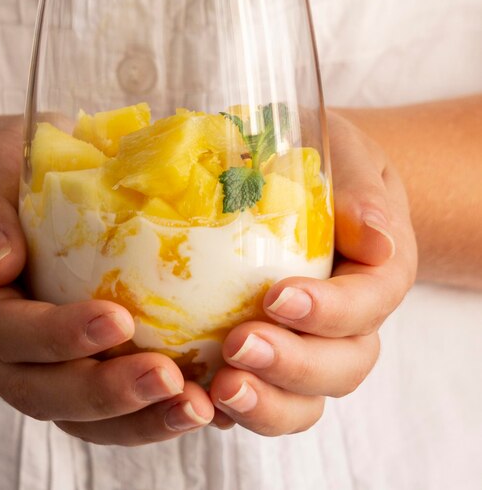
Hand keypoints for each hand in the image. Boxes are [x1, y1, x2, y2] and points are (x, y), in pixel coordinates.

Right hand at [0, 120, 213, 446]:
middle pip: (35, 389)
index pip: (1, 329)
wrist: (3, 193)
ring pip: (70, 413)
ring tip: (193, 408)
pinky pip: (99, 407)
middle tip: (167, 379)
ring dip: (132, 418)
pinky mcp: (67, 362)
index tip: (118, 321)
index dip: (54, 335)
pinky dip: (144, 414)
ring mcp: (29, 360)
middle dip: (102, 392)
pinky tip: (194, 403)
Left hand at [208, 112, 417, 433]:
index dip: (327, 312)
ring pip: (304, 398)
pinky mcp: (270, 357)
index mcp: (376, 276)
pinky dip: (233, 409)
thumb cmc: (329, 167)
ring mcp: (310, 345)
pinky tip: (195, 397)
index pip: (367, 305)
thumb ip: (362, 196)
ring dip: (264, 403)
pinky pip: (261, 396)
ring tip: (217, 389)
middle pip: (341, 366)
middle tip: (237, 347)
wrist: (307, 181)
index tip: (277, 297)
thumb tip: (376, 240)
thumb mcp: (350, 162)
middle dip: (291, 365)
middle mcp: (350, 323)